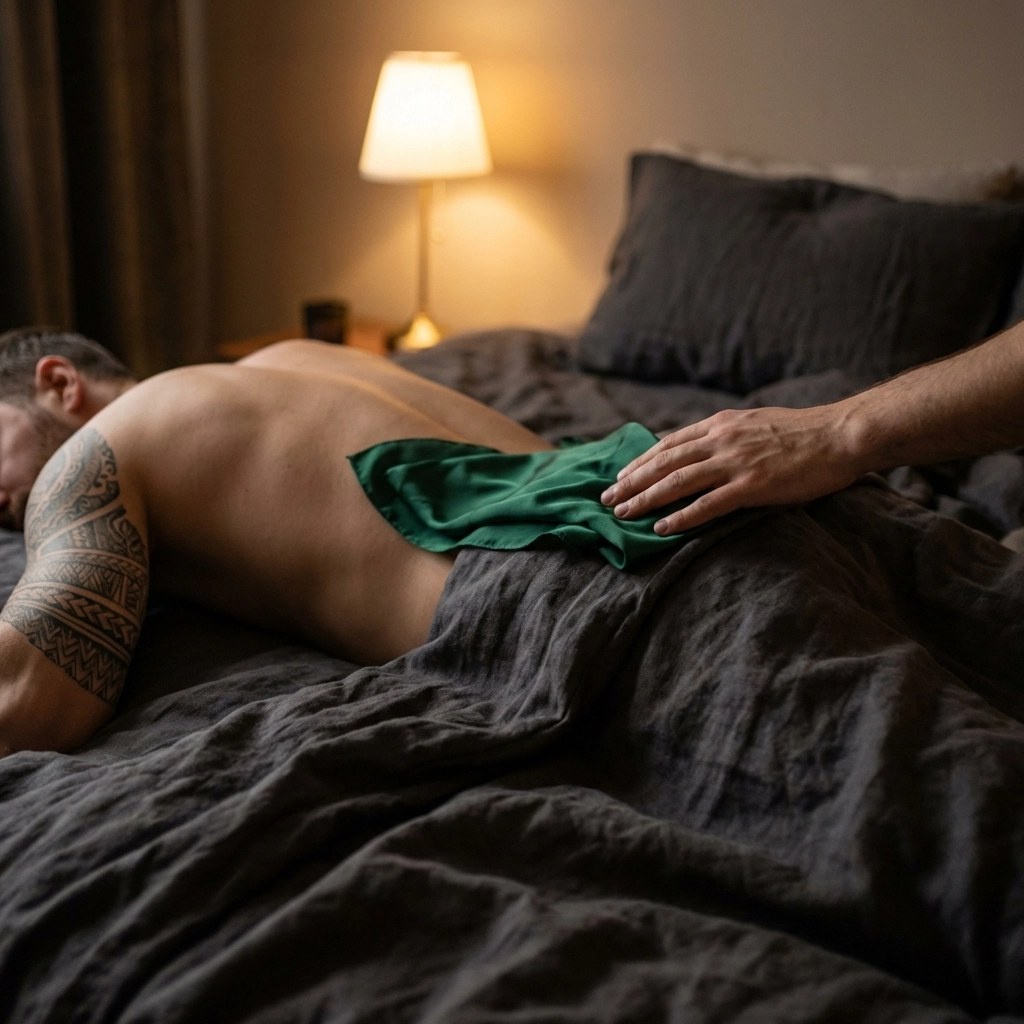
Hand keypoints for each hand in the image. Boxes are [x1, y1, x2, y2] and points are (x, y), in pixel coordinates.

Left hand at [600, 405, 863, 534]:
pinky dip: (681, 517)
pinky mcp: (752, 486)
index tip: (621, 474)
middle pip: (664, 462)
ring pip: (677, 482)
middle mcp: (721, 440)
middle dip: (631, 481)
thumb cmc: (804, 432)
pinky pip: (707, 505)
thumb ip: (727, 434)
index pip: (669, 443)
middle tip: (607, 498)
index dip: (641, 460)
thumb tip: (704, 447)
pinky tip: (661, 529)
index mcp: (721, 424)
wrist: (841, 434)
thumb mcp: (756, 423)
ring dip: (645, 499)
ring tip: (622, 514)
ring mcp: (735, 463)